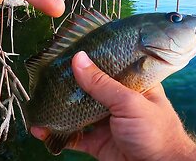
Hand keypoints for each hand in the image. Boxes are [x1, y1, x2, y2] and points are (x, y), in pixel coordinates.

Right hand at [32, 52, 195, 160]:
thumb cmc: (157, 133)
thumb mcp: (129, 102)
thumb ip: (102, 83)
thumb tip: (78, 58)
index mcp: (130, 84)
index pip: (106, 65)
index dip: (87, 59)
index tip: (65, 51)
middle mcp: (116, 101)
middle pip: (87, 89)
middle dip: (66, 85)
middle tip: (43, 77)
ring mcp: (105, 122)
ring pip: (76, 112)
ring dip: (58, 110)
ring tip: (38, 102)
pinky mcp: (97, 143)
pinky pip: (73, 136)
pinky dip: (57, 134)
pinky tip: (42, 129)